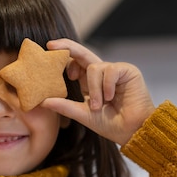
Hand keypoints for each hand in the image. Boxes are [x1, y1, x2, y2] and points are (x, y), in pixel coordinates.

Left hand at [40, 38, 155, 145]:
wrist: (133, 131)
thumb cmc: (111, 125)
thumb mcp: (83, 114)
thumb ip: (64, 106)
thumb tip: (42, 101)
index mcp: (90, 82)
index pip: (74, 64)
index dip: (63, 60)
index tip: (49, 56)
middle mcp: (101, 74)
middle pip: (82, 53)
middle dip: (67, 47)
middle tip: (51, 45)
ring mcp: (115, 71)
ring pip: (94, 68)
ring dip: (94, 89)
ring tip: (99, 105)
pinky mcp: (127, 71)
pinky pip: (110, 70)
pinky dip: (107, 85)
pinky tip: (112, 97)